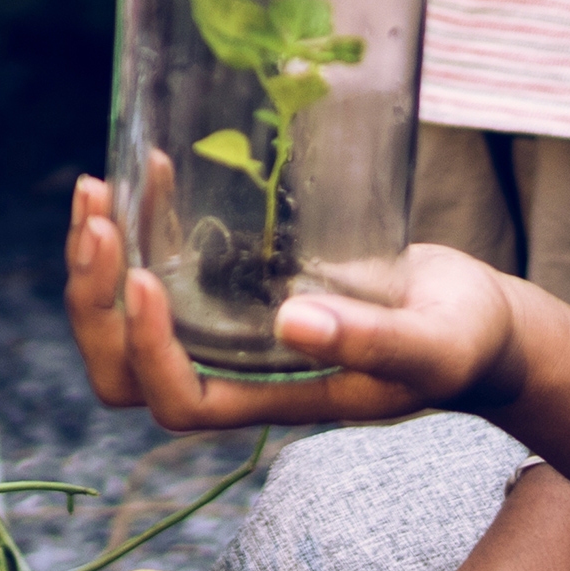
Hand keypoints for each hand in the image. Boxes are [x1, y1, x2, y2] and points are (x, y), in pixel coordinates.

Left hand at [62, 172, 531, 431]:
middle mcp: (235, 370)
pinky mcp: (236, 281)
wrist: (474, 318)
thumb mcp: (431, 345)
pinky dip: (138, 223)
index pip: (180, 403)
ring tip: (96, 189)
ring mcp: (228, 328)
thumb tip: (293, 323)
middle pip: (126, 370)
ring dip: (98, 261)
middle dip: (95, 302)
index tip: (151, 280)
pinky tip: (145, 168)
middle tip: (97, 221)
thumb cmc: (461, 342)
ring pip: (128, 317)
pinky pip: (162, 263)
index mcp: (274, 399)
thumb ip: (372, 341)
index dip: (149, 352)